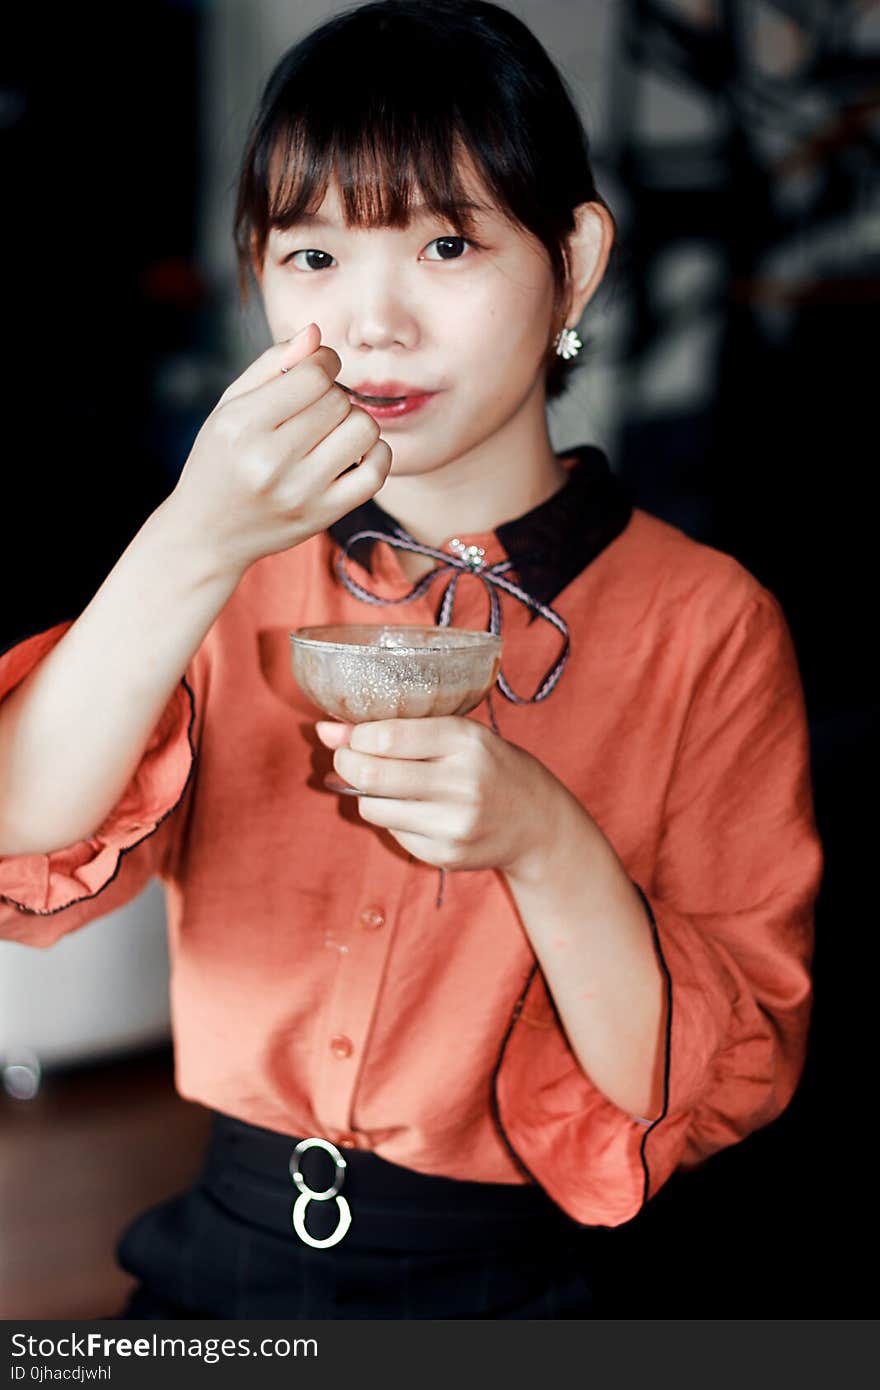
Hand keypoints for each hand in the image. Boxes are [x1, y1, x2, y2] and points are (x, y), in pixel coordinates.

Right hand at [168, 323, 391, 580]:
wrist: (206, 533)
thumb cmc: (219, 460)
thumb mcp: (230, 406)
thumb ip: (271, 364)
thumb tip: (317, 333)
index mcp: (242, 425)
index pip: (313, 374)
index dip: (325, 362)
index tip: (319, 370)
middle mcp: (269, 461)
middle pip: (339, 401)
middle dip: (333, 395)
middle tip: (315, 409)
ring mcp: (299, 492)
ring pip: (363, 430)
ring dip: (354, 422)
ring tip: (331, 431)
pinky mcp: (322, 515)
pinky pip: (376, 472)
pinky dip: (376, 453)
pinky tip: (353, 452)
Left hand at [314, 716, 571, 878]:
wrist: (536, 822)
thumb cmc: (488, 766)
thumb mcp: (457, 735)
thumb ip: (397, 729)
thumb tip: (326, 730)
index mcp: (465, 741)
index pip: (386, 737)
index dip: (355, 736)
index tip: (351, 734)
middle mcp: (462, 783)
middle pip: (371, 774)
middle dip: (346, 762)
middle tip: (347, 757)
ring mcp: (454, 824)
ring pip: (372, 806)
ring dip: (366, 792)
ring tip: (385, 783)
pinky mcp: (445, 855)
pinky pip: (391, 832)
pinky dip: (390, 817)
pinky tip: (414, 809)